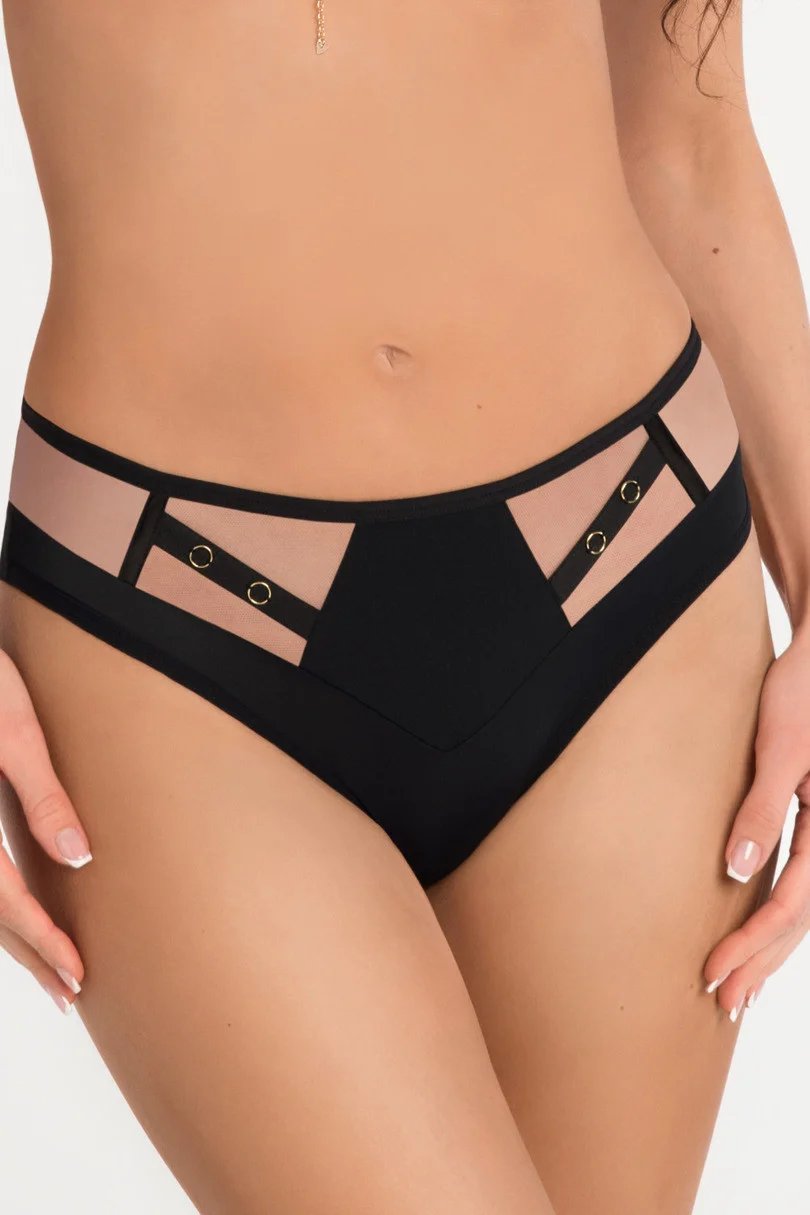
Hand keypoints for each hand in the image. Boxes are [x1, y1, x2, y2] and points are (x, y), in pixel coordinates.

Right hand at [0, 650, 89, 1013]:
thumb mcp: (11, 723)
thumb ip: (40, 791)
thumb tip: (78, 857)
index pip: (2, 898)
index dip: (41, 942)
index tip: (79, 977)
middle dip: (27, 955)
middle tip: (71, 995)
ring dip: (7, 940)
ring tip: (48, 973)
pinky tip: (12, 912)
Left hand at [704, 630, 809, 1019]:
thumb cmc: (802, 694)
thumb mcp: (781, 748)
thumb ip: (761, 809)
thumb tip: (737, 869)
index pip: (792, 903)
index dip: (752, 942)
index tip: (714, 971)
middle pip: (801, 917)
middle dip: (762, 963)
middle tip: (723, 1003)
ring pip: (803, 907)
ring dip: (772, 950)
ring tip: (740, 990)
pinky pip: (801, 882)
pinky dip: (778, 917)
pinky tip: (758, 935)